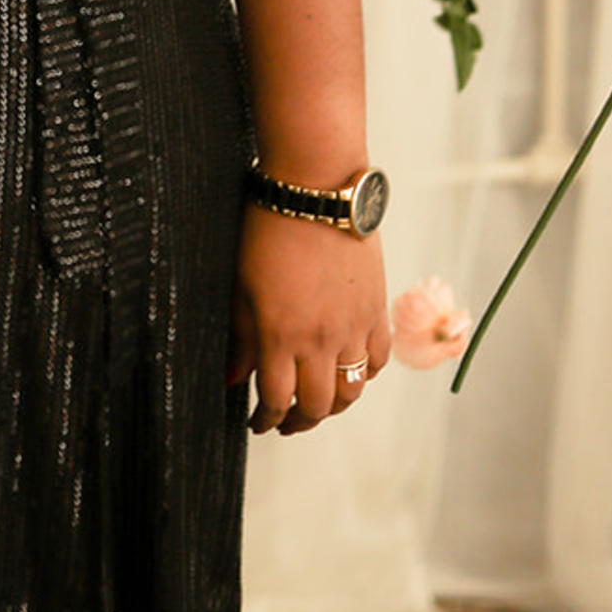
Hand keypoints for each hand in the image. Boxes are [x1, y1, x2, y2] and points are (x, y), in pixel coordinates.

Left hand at [229, 206, 389, 434]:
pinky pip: (378, 360)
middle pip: (318, 406)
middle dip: (299, 423)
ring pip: (352, 391)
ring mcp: (354, 326)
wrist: (317, 188)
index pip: (277, 400)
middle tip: (284, 421)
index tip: (256, 422)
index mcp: (280, 334)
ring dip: (333, 405)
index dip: (265, 420)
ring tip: (316, 403)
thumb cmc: (268, 228)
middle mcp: (322, 339)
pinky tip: (348, 370)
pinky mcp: (377, 309)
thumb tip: (234, 379)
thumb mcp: (240, 284)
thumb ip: (241, 337)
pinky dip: (365, 374)